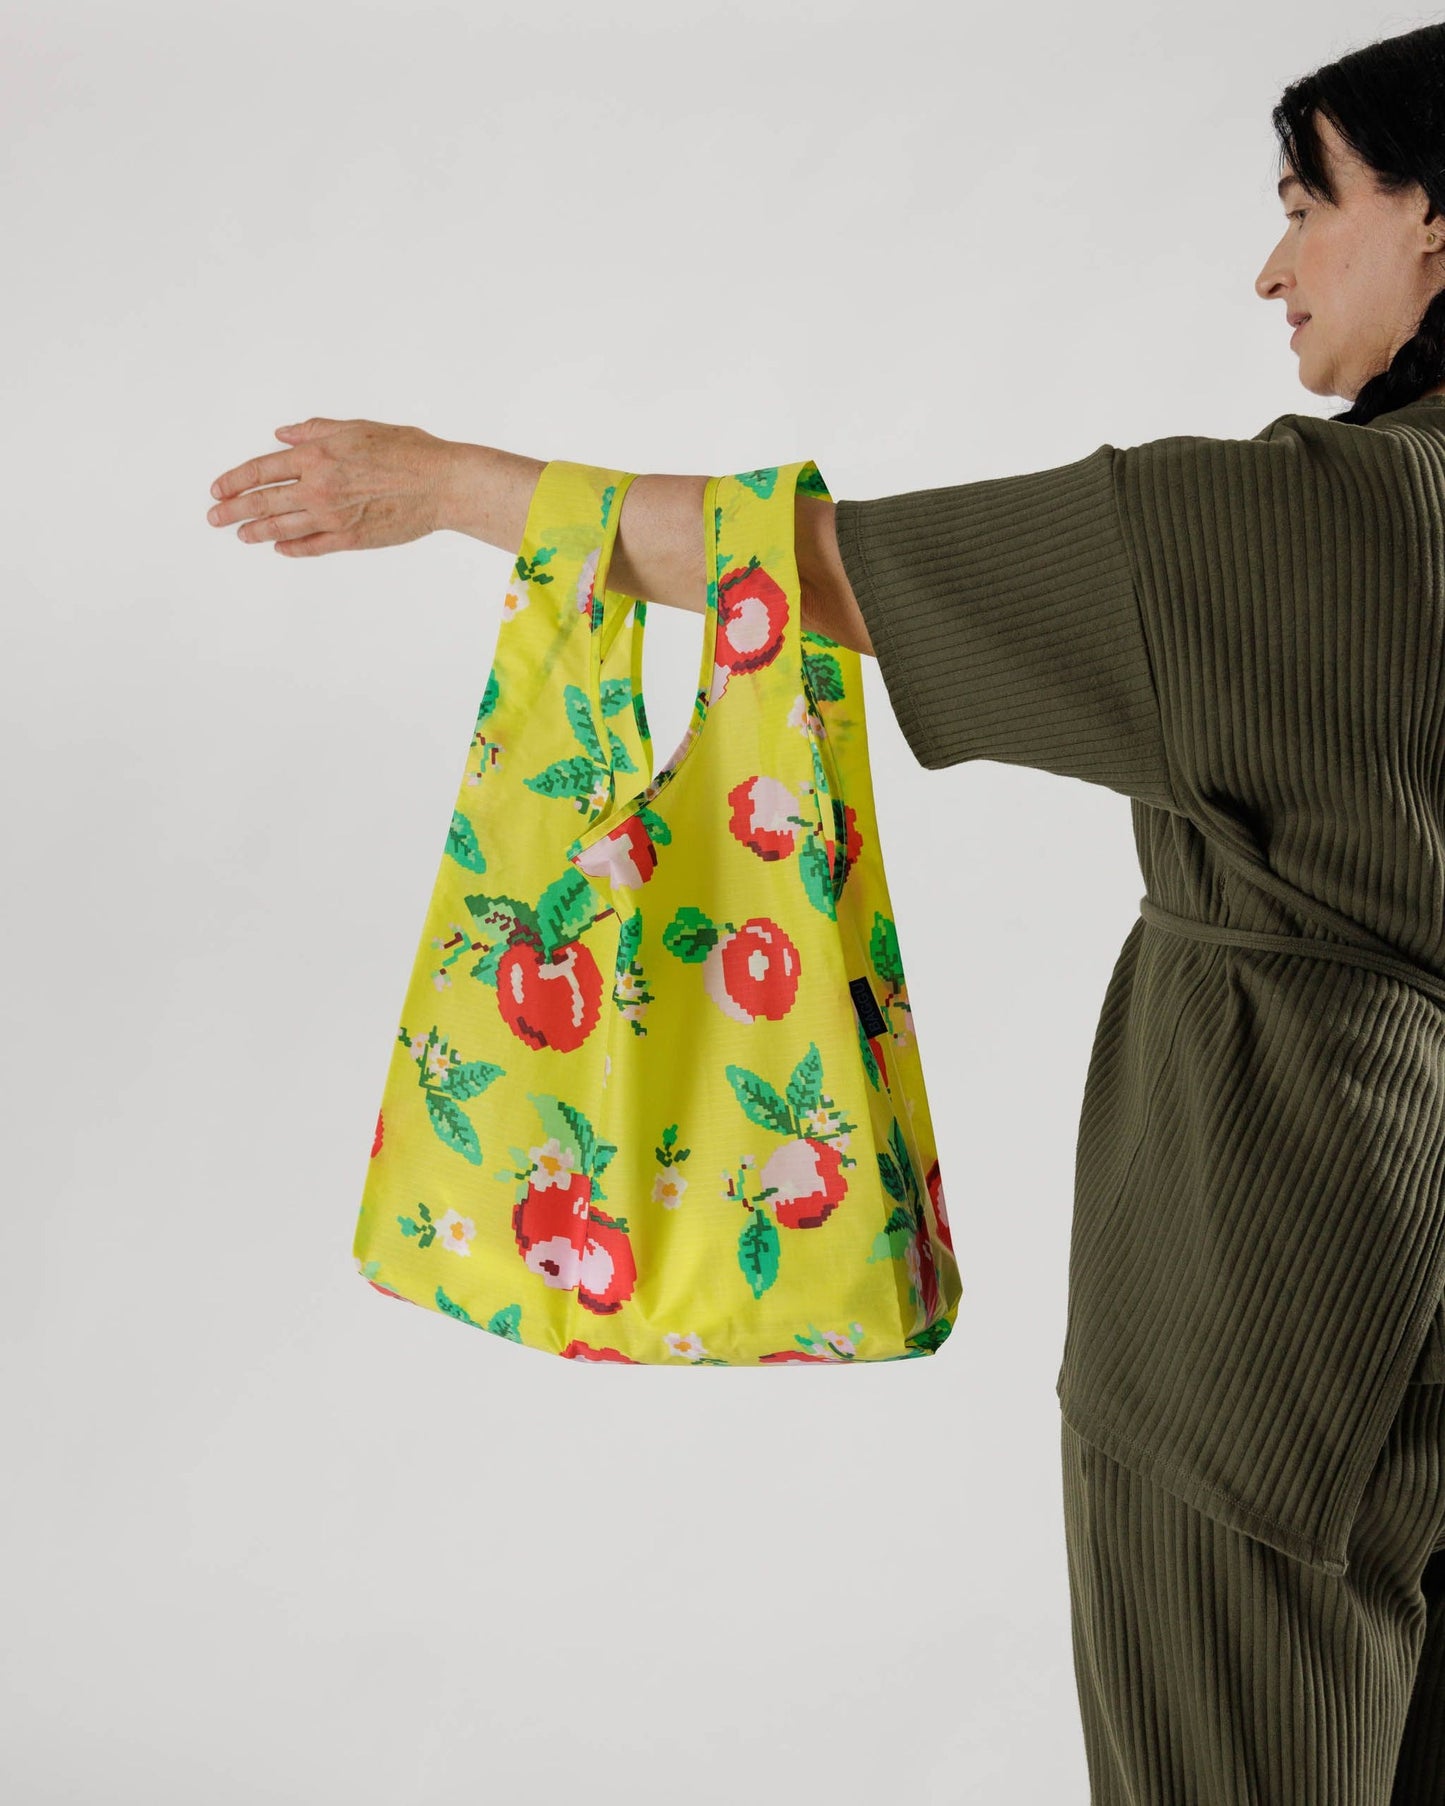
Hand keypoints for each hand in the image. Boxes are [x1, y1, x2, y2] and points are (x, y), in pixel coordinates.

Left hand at [206, 416, 454, 555]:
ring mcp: (332, 517)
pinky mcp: (350, 539)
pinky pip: (311, 547)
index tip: (218, 489)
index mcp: (316, 456)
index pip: (261, 470)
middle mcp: (318, 488)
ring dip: (255, 531)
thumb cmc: (407, 451)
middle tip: (214, 518)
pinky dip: (290, 548)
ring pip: (281, 527)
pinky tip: (278, 547)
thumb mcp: (356, 427)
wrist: (441, 484)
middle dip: (232, 511)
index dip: (234, 480)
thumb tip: (283, 435)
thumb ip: (315, 431)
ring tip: (239, 534)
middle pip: (261, 502)